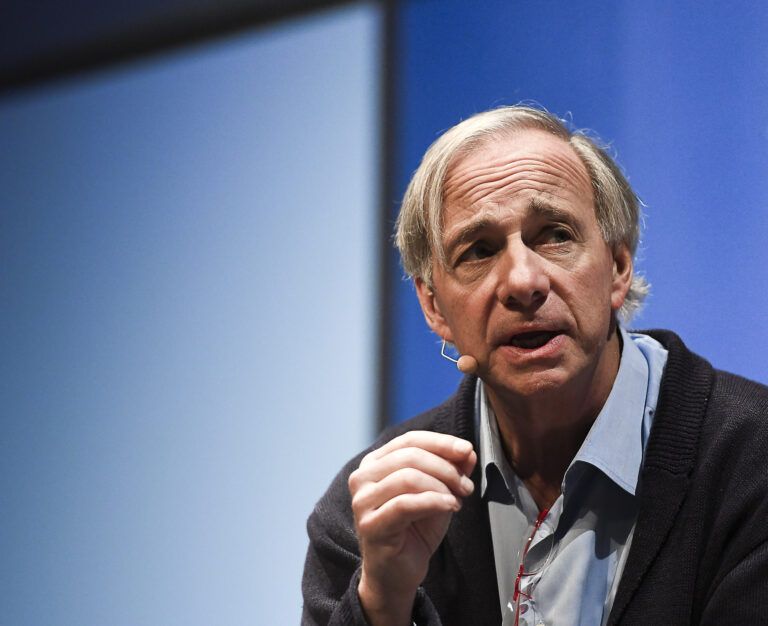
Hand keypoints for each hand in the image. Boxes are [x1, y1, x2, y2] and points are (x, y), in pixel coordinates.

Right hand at [348, 431, 476, 624]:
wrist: (397, 574)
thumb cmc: (413, 531)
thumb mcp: (437, 494)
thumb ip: (450, 471)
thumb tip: (467, 452)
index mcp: (375, 464)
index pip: (409, 440)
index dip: (441, 442)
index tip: (467, 450)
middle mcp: (362, 478)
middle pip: (410, 456)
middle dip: (446, 468)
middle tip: (466, 485)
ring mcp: (363, 501)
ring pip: (408, 477)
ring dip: (442, 485)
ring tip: (458, 500)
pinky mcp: (370, 524)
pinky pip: (406, 504)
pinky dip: (434, 501)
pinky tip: (451, 506)